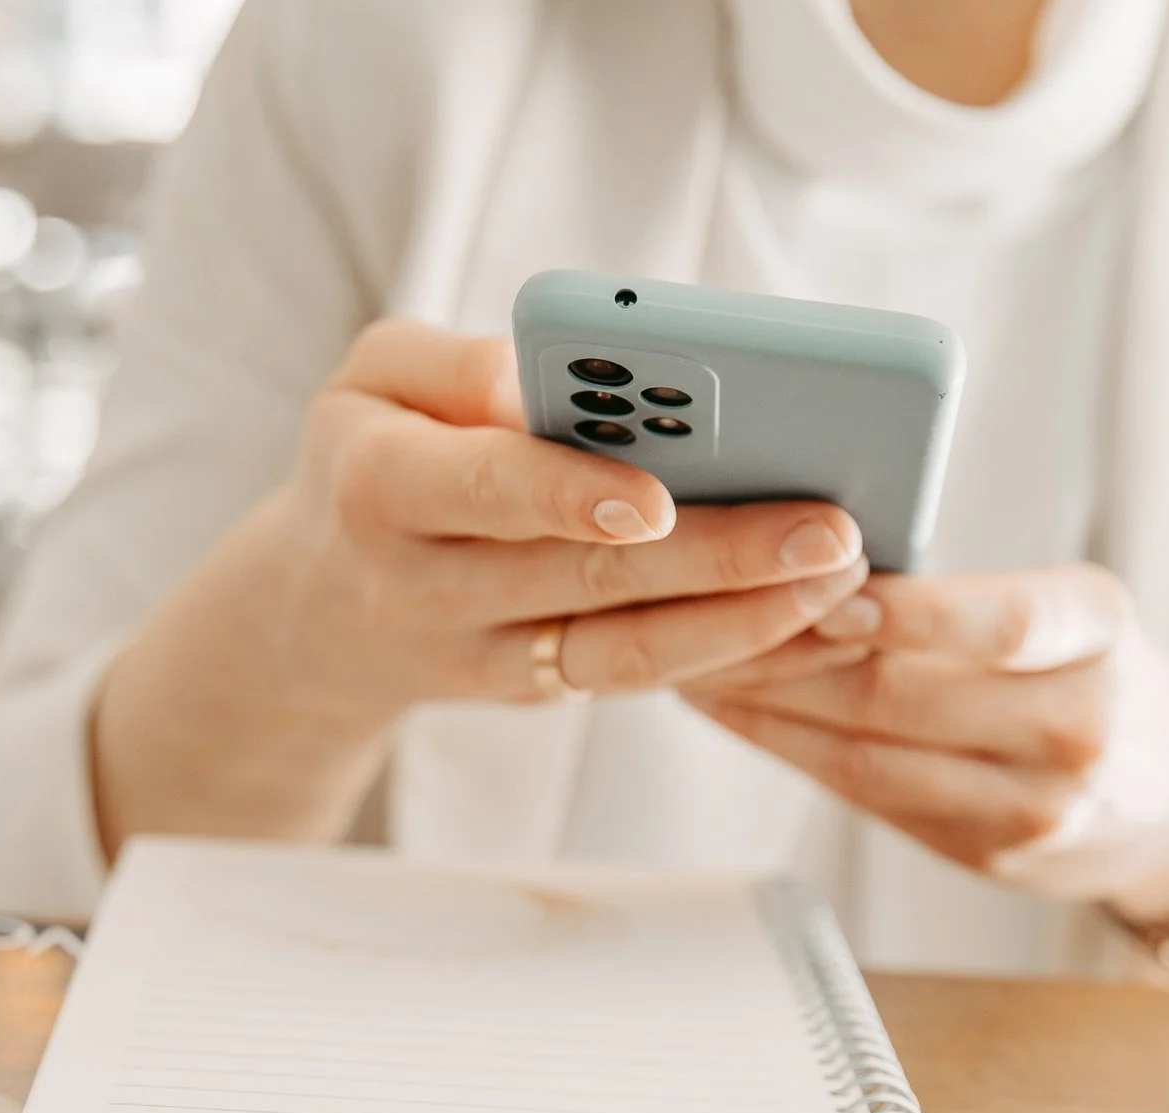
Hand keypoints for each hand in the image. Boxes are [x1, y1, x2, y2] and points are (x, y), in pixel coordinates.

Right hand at [93, 320, 865, 849]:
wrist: (320, 610)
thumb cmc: (371, 454)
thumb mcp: (373, 379)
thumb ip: (452, 365)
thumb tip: (548, 378)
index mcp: (380, 488)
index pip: (482, 490)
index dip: (566, 496)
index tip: (657, 497)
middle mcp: (428, 588)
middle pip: (585, 578)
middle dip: (718, 557)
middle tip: (832, 528)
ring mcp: (488, 658)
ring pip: (625, 651)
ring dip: (747, 623)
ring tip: (848, 583)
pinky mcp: (541, 691)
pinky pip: (643, 676)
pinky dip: (735, 651)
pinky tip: (821, 620)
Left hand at [685, 566, 1168, 926]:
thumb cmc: (1101, 678)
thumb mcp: (1077, 615)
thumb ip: (968, 602)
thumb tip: (813, 563)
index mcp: (1100, 632)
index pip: (998, 621)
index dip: (903, 611)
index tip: (819, 585)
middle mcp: (1076, 724)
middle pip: (903, 692)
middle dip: (787, 653)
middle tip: (701, 612)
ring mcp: (1034, 805)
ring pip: (868, 754)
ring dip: (766, 708)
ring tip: (693, 663)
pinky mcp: (986, 854)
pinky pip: (867, 797)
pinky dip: (793, 751)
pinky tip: (741, 715)